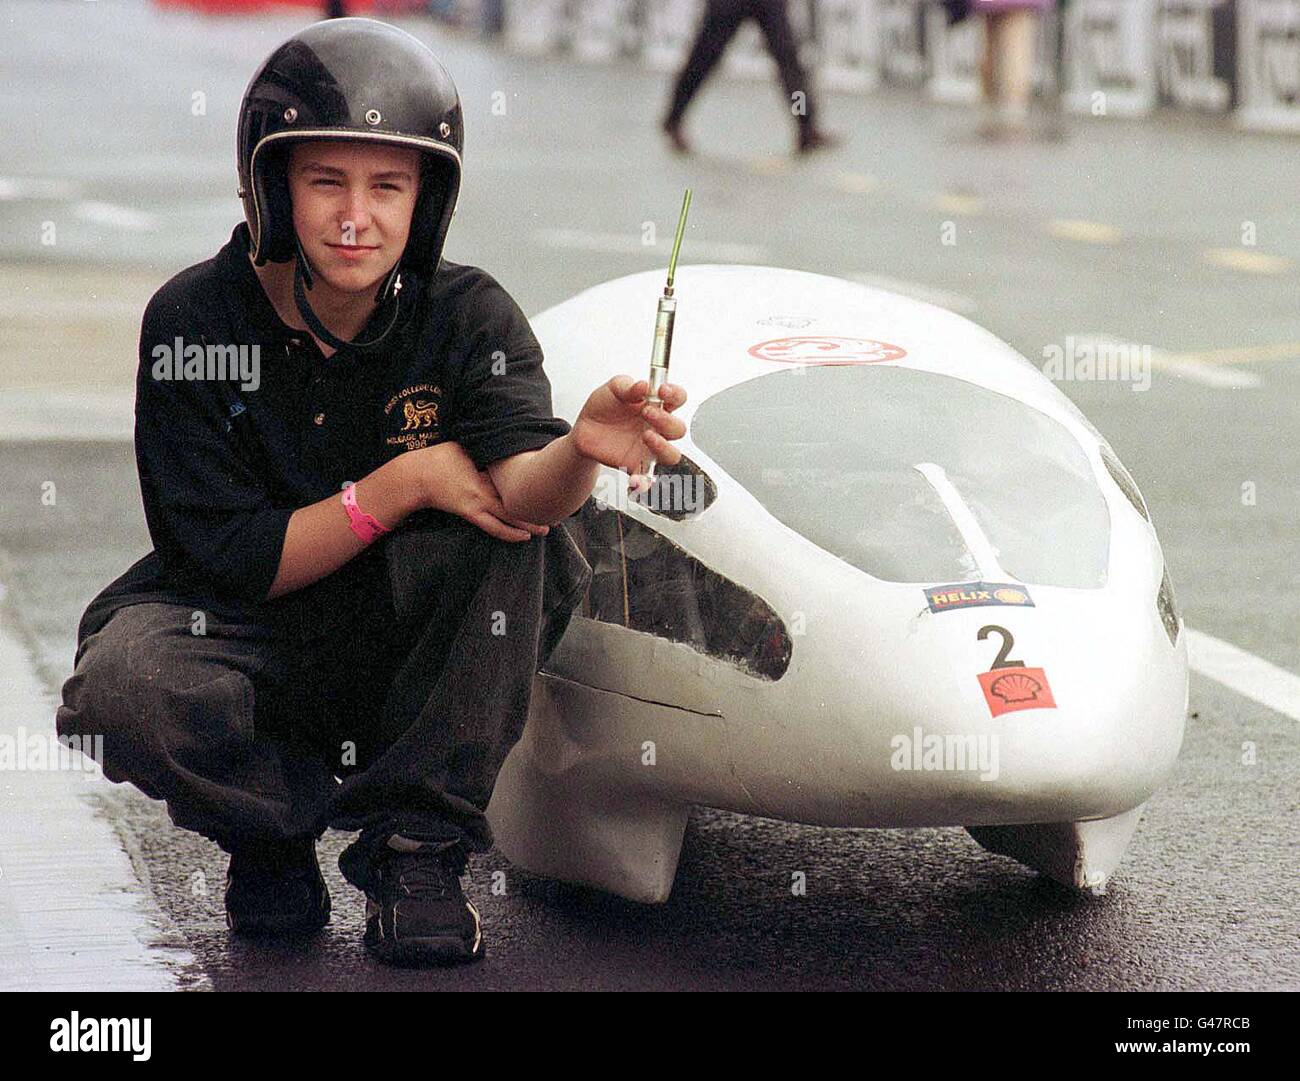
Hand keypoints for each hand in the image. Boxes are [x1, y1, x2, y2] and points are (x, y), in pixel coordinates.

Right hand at [402, 441, 549, 541]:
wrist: (416, 477)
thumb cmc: (439, 457)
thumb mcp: (465, 446)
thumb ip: (486, 448)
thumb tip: (505, 440)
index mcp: (484, 471)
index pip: (514, 477)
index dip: (534, 481)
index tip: (552, 481)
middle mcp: (483, 490)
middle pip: (516, 501)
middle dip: (537, 508)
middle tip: (559, 512)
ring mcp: (477, 505)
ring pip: (508, 519)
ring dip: (528, 525)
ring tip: (546, 529)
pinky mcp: (470, 515)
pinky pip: (493, 528)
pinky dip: (510, 533)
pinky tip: (523, 537)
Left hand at [570, 376, 687, 489]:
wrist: (585, 429)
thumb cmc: (603, 407)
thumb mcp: (613, 388)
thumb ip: (628, 386)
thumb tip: (643, 385)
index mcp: (656, 405)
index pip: (677, 399)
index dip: (675, 395)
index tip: (663, 390)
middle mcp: (657, 428)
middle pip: (678, 429)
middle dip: (666, 421)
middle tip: (646, 412)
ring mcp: (649, 448)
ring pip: (671, 455)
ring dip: (663, 447)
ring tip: (646, 437)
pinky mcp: (636, 465)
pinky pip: (647, 478)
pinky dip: (644, 482)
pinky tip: (636, 480)